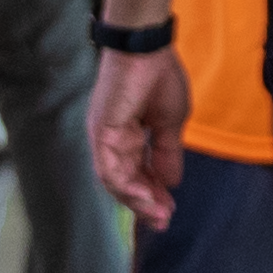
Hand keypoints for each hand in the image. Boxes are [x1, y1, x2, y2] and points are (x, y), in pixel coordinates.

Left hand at [89, 44, 192, 227]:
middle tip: (163, 221)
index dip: (153, 195)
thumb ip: (167, 153)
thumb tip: (171, 183)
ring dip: (137, 200)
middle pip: (125, 182)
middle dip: (145, 204)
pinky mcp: (100, 133)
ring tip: (157, 213)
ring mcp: (103, 138)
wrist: (147, 50)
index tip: (169, 212)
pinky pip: (109, 168)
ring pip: (115, 181)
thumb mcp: (170, 124)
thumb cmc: (159, 78)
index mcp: (127, 137)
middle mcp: (111, 142)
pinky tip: (145, 196)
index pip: (138, 174)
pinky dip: (126, 186)